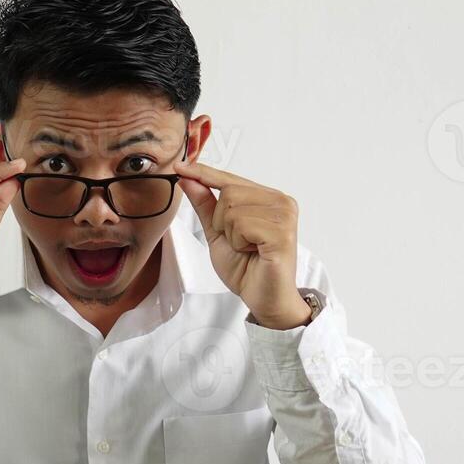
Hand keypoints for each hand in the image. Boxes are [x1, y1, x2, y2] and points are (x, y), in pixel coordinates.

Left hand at [174, 161, 311, 329]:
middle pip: (228, 191)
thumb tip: (188, 178)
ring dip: (230, 234)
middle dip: (221, 221)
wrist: (263, 298)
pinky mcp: (283, 232)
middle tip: (238, 241)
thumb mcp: (217, 232)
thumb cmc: (246, 268)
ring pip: (232, 208)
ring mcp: (284, 215)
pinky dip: (239, 242)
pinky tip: (253, 252)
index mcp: (268, 197)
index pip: (230, 178)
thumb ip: (205, 205)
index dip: (203, 173)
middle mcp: (281, 201)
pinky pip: (242, 225)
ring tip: (247, 248)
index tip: (179, 166)